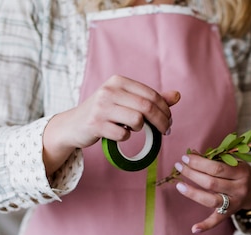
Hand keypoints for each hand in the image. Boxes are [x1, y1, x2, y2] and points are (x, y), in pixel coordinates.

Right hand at [43, 75, 180, 174]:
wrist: (73, 125)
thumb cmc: (105, 112)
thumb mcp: (126, 101)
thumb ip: (151, 99)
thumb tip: (177, 95)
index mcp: (119, 81)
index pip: (152, 95)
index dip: (165, 110)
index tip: (168, 122)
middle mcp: (109, 90)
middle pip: (147, 107)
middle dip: (161, 122)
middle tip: (165, 131)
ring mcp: (101, 107)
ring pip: (137, 120)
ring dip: (141, 129)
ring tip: (134, 129)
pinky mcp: (96, 124)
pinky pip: (123, 134)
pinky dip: (125, 137)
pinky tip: (118, 134)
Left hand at [173, 153, 250, 232]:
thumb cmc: (240, 172)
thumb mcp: (233, 162)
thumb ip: (214, 158)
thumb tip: (191, 154)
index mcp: (242, 172)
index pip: (217, 167)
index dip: (199, 162)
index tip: (186, 157)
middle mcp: (239, 188)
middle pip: (211, 183)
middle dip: (192, 174)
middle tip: (179, 167)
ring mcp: (235, 203)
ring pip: (211, 199)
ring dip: (192, 193)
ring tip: (179, 185)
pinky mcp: (229, 213)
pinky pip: (217, 221)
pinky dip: (206, 225)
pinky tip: (194, 229)